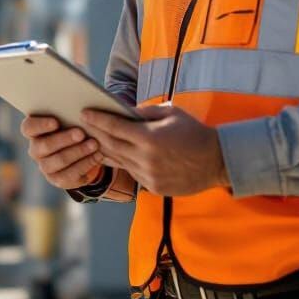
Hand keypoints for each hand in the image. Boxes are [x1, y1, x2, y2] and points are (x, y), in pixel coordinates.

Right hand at [21, 115, 103, 189]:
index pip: (28, 127)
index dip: (40, 125)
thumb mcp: (68, 118)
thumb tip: (80, 104)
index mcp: (34, 131)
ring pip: (59, 160)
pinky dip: (86, 163)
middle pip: (44, 146)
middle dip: (64, 139)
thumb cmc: (72, 127)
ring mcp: (45, 167)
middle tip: (81, 133)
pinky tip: (97, 155)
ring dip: (78, 152)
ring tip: (94, 144)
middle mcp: (36, 150)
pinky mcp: (58, 180)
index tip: (56, 122)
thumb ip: (68, 112)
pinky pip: (71, 174)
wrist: (79, 152)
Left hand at [80, 103, 226, 196]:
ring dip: (104, 149)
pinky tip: (114, 154)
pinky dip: (122, 162)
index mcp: (149, 138)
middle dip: (95, 134)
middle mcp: (145, 159)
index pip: (115, 127)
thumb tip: (122, 111)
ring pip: (118, 161)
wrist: (216, 161)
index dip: (98, 119)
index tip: (85, 113)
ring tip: (93, 139)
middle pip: (111, 145)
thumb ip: (145, 113)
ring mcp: (148, 176)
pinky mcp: (152, 187)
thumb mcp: (171, 113)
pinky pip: (131, 172)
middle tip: (82, 125)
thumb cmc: (193, 132)